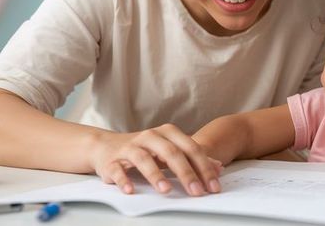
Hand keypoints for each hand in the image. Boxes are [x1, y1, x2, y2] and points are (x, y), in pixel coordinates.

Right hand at [89, 123, 223, 195]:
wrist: (106, 145)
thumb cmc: (145, 149)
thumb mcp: (171, 150)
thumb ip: (194, 158)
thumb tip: (218, 168)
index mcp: (168, 133)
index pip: (191, 149)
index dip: (204, 167)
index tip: (213, 186)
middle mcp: (150, 136)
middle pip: (171, 153)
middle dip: (186, 174)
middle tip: (197, 192)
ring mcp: (130, 147)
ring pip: (144, 159)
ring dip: (155, 176)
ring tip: (166, 191)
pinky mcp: (111, 160)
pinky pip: (117, 170)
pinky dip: (124, 180)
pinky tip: (131, 190)